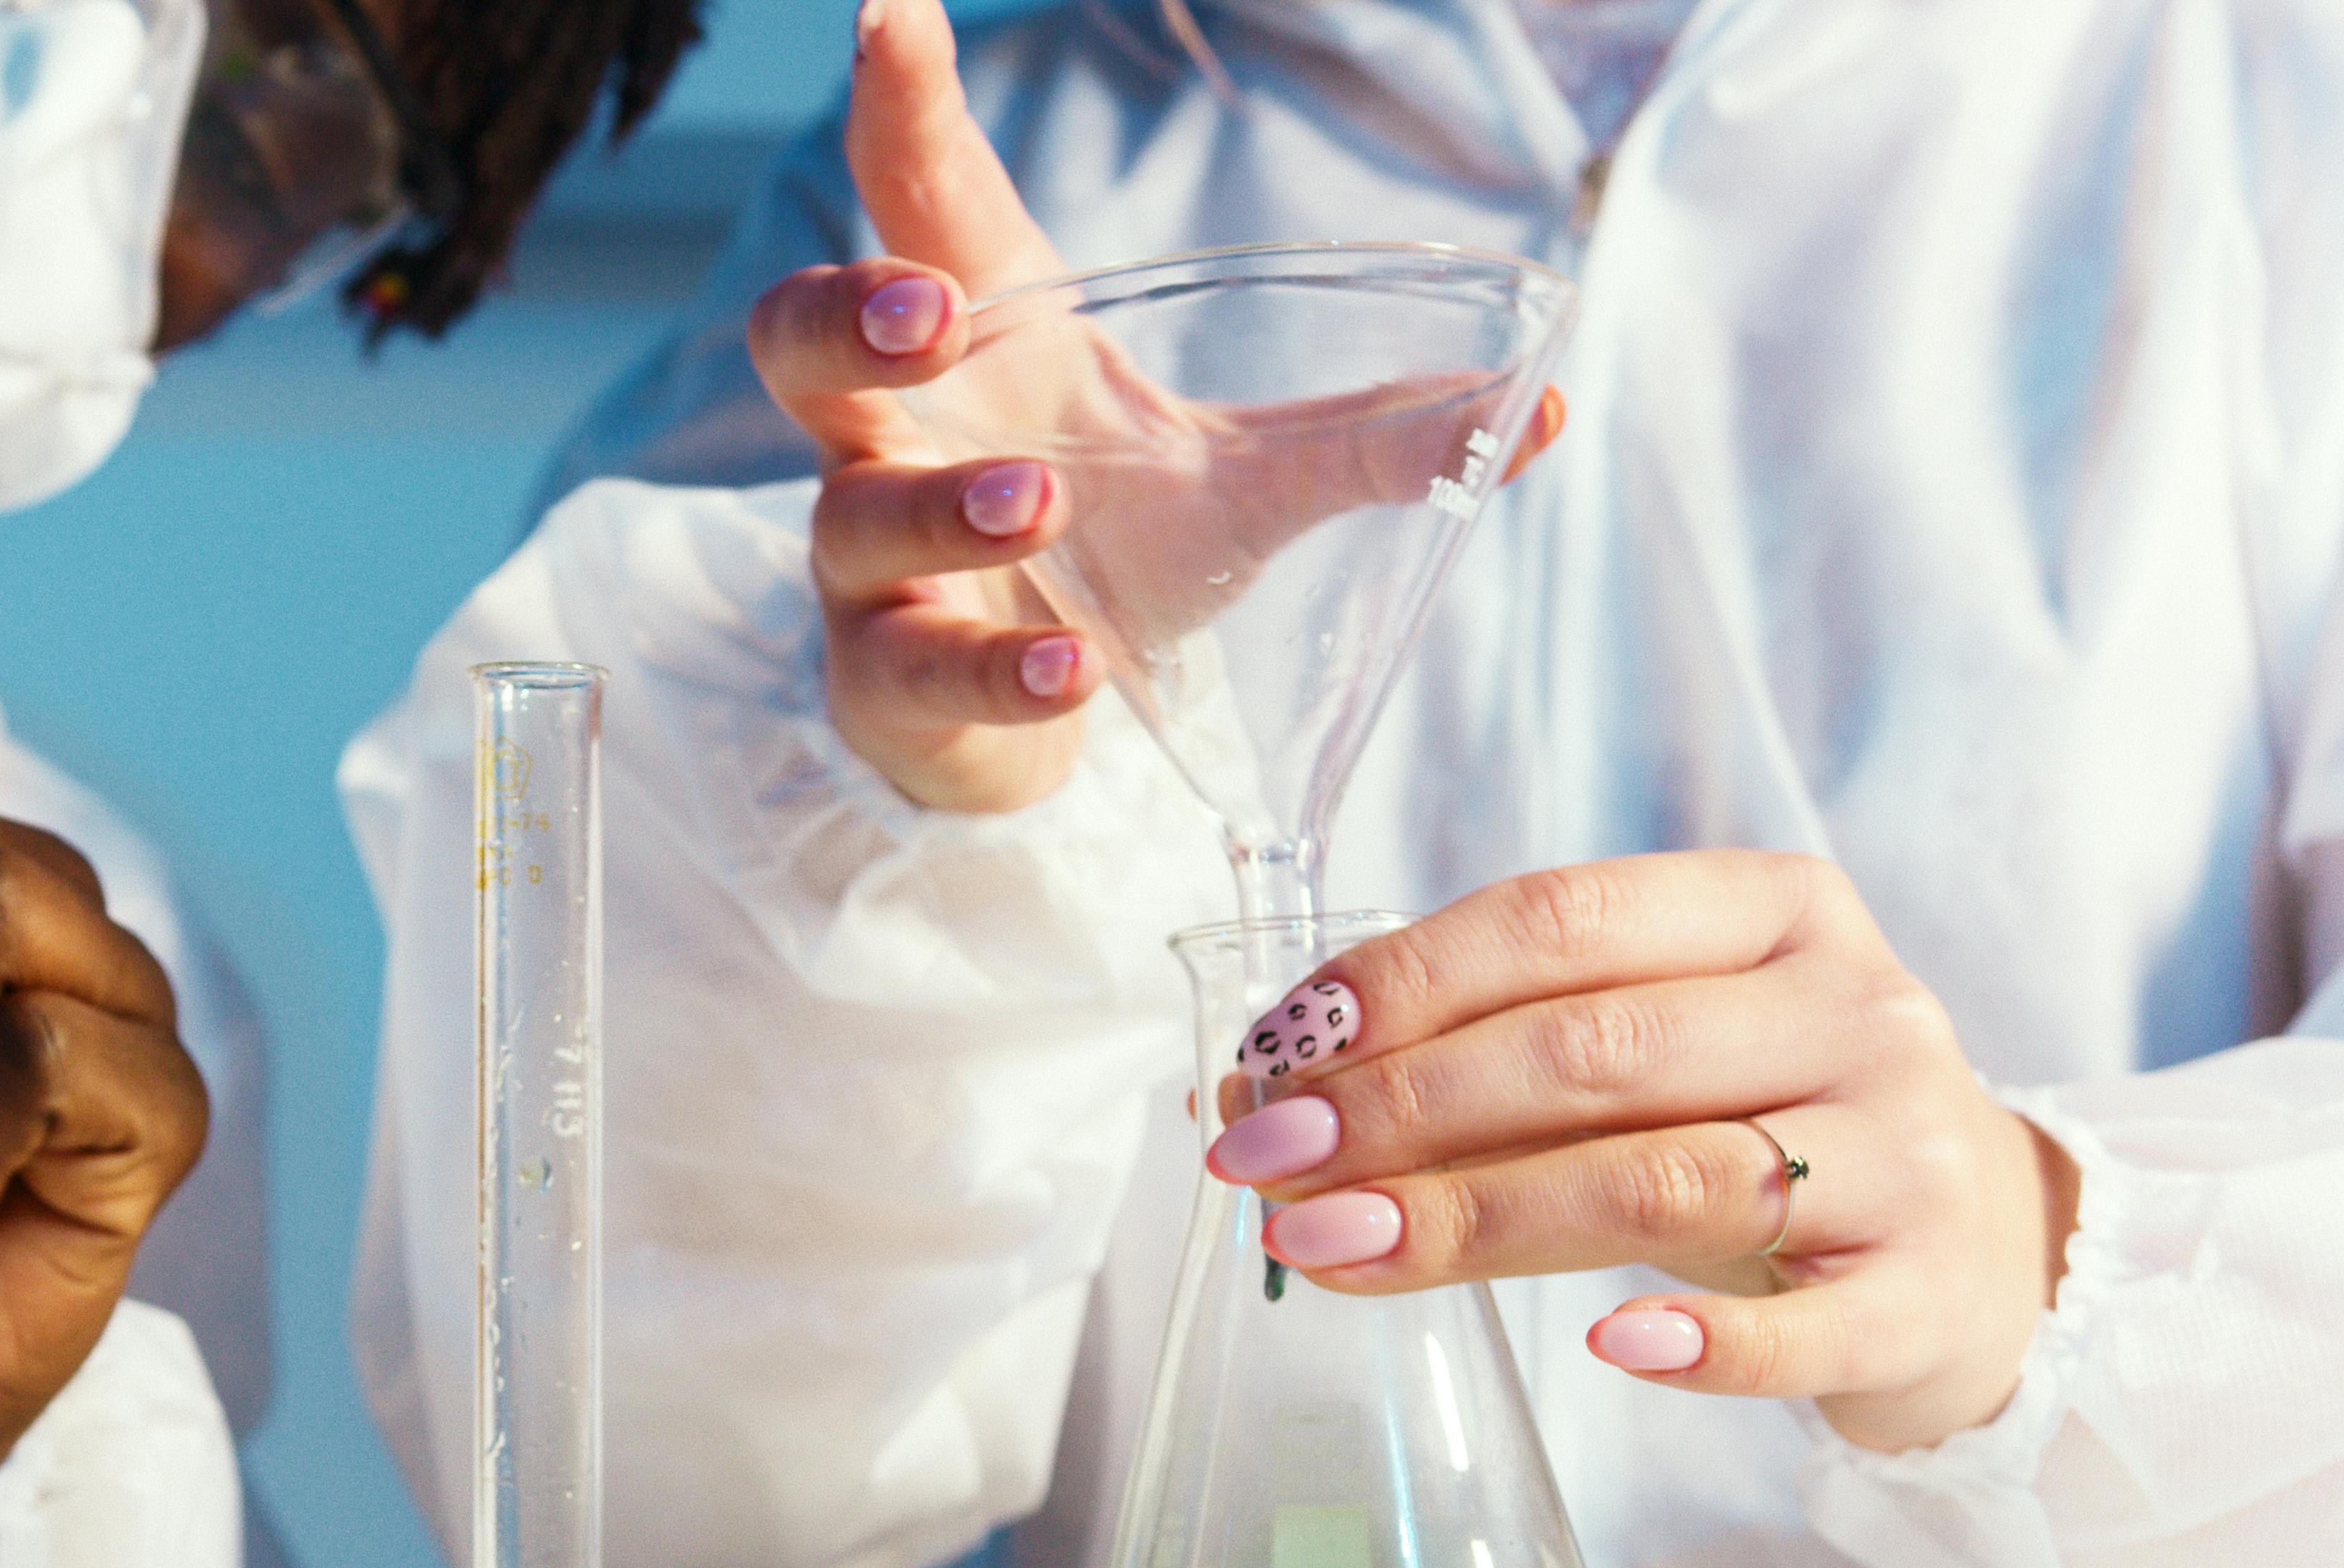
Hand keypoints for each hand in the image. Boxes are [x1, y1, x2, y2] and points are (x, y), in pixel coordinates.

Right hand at [752, 0, 1560, 813]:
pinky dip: (997, 666)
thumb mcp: (1249, 484)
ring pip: (853, 510)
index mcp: (985, 343)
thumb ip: (1377, 440)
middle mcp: (899, 437)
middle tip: (927, 308)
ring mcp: (875, 563)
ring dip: (944, 499)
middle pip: (798, 341)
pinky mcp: (888, 681)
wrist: (1029, 720)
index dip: (897, 107)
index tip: (888, 9)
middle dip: (847, 315)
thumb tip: (1545, 406)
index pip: (917, 203)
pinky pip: (914, 665)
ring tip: (1042, 494)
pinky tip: (1074, 666)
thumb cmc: (1113, 555)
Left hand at [1198, 854, 2084, 1452]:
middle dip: (1402, 1108)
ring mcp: (1904, 1155)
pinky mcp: (1924, 1298)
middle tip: (1266, 1168)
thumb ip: (1489, 1056)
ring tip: (1333, 1248)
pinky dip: (1695, 1342)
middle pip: (1593, 1050)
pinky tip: (1600, 1351)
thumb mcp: (1659, 1056)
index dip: (1396, 987)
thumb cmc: (1770, 1130)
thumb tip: (1251, 1099)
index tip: (1270, 1063)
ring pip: (1664, 1175)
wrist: (1983, 1254)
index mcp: (1775, 911)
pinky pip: (1798, 1328)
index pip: (1558, 920)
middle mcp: (1854, 1011)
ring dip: (1476, 1217)